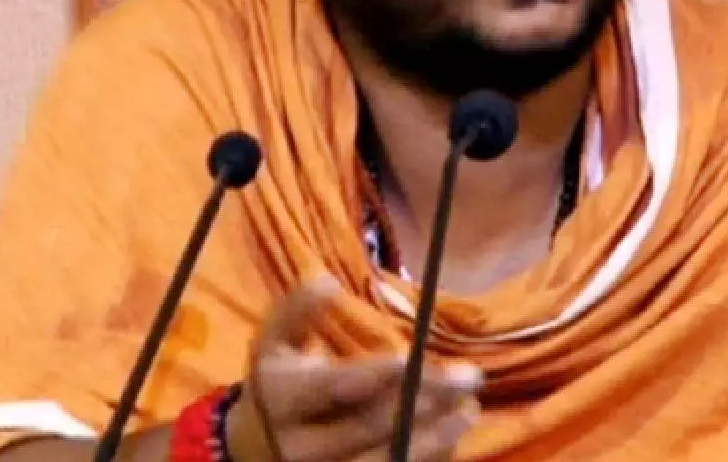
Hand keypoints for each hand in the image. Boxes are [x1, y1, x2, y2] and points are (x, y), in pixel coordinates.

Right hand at [226, 276, 482, 461]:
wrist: (257, 446)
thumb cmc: (281, 382)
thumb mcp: (274, 343)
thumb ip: (296, 311)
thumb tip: (327, 283)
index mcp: (281, 398)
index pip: (332, 388)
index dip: (372, 375)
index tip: (410, 357)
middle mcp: (300, 446)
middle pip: (367, 427)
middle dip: (421, 401)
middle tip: (467, 378)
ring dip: (434, 438)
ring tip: (469, 410)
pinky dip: (427, 459)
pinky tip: (452, 436)